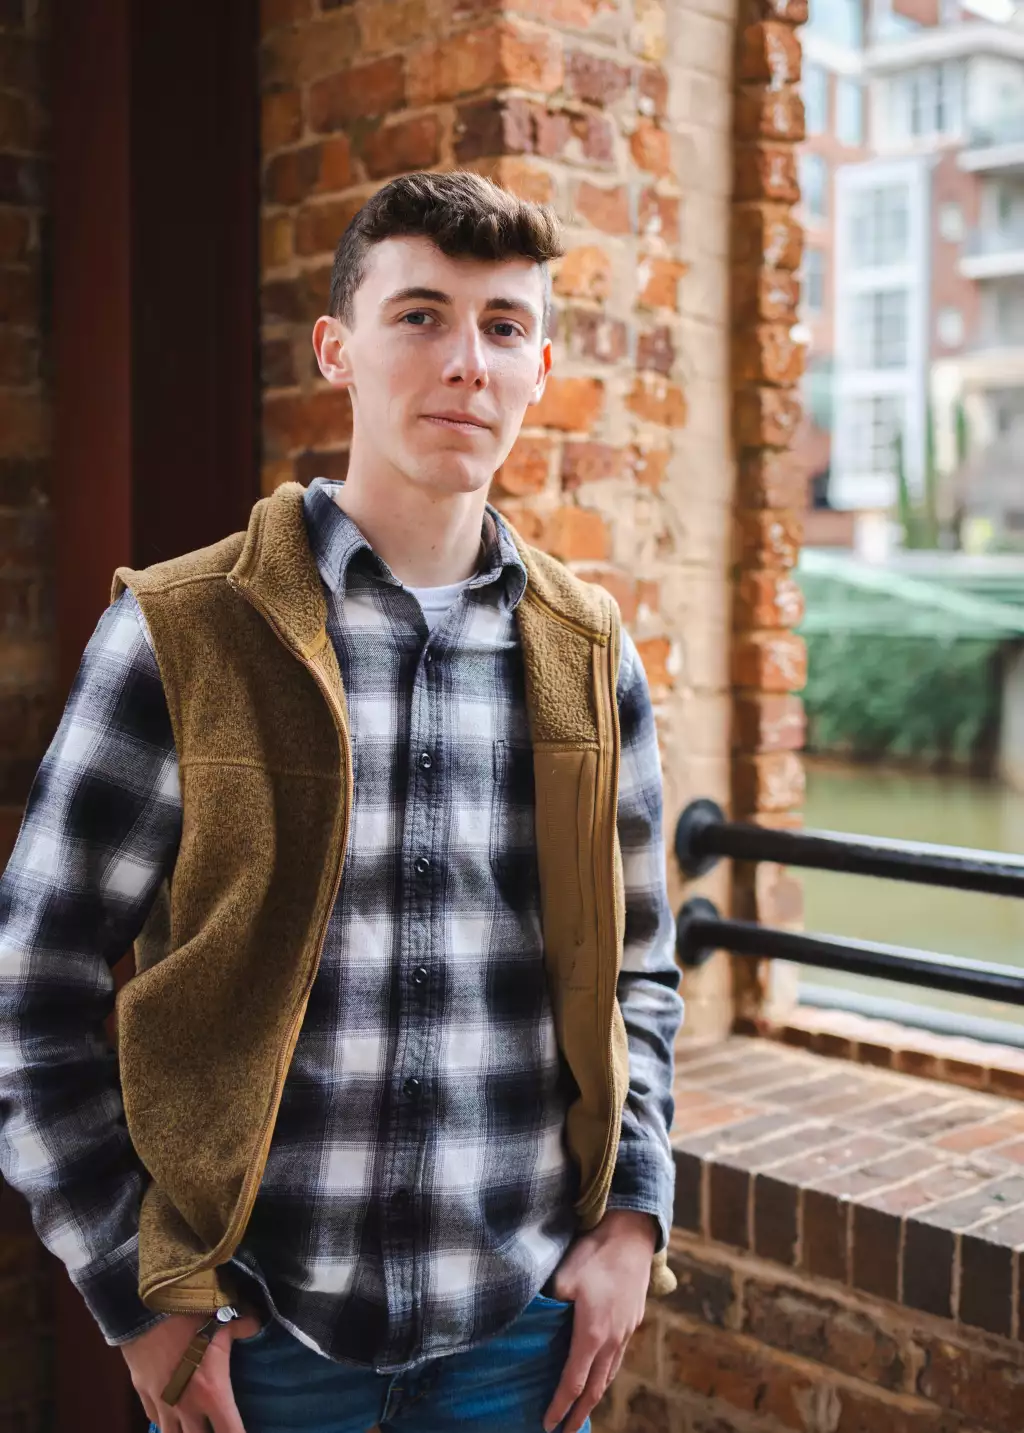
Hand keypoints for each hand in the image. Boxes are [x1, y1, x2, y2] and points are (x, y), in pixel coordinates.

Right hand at [121, 1308, 262, 1432]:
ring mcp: (162, 1404)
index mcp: (212, 1392)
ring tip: (193, 1427)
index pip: (230, 1431)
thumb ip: (242, 1326)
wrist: (145, 1313)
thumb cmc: (189, 1317)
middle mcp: (186, 1406)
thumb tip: (256, 1323)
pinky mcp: (142, 1395)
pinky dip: (164, 1421)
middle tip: (216, 1426)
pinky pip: (153, 1418)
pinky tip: (170, 1416)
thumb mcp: (223, 1319)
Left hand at [543, 1209, 656, 1432]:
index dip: (559, 1406)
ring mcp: (626, 1332)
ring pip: (610, 1375)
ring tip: (581, 1409)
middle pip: (595, 1388)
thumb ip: (549, 1306)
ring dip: (595, 1396)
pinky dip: (606, 1375)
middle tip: (565, 1432)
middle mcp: (612, 1340)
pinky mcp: (633, 1321)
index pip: (573, 1382)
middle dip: (579, 1414)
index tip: (547, 1424)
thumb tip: (534, 1321)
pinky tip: (601, 1373)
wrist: (632, 1236)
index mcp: (592, 1335)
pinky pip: (618, 1358)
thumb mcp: (563, 1279)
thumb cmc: (594, 1254)